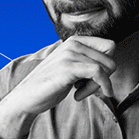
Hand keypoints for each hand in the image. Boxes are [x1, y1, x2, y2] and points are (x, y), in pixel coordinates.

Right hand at [0, 36, 115, 138]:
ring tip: (80, 92)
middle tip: (87, 89)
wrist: (26, 97)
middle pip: (110, 58)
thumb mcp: (71, 68)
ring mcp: (70, 54)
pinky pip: (98, 74)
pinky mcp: (68, 67)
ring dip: (97, 86)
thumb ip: (87, 62)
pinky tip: (78, 96)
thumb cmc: (50, 85)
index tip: (94, 79)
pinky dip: (97, 88)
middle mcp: (73, 43)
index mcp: (75, 41)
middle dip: (104, 78)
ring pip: (106, 67)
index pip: (109, 46)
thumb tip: (111, 65)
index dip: (107, 66)